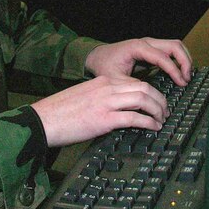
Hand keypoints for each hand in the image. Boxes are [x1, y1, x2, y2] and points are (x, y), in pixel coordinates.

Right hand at [32, 75, 169, 146]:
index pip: (136, 82)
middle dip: (160, 100)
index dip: (152, 92)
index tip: (157, 103)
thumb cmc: (61, 112)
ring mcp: (107, 102)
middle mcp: (107, 87)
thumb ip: (104, 97)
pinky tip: (153, 128)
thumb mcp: (85, 96)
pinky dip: (148, 123)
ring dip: (157, 111)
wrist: (43, 120)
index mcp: (103, 80)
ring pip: (144, 100)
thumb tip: (122, 109)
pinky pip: (135, 118)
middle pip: (145, 88)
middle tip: (165, 111)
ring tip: (161, 120)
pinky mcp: (104, 119)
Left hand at [84, 38, 192, 86]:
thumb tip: (149, 94)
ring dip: (184, 59)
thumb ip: (132, 85)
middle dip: (184, 61)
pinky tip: (179, 73)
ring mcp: (150, 44)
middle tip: (187, 79)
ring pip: (175, 46)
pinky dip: (178, 59)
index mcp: (137, 48)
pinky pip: (170, 50)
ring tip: (186, 77)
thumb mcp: (115, 79)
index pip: (162, 57)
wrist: (97, 56)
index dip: (174, 70)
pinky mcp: (152, 49)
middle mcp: (146, 42)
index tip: (182, 83)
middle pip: (174, 46)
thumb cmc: (104, 66)